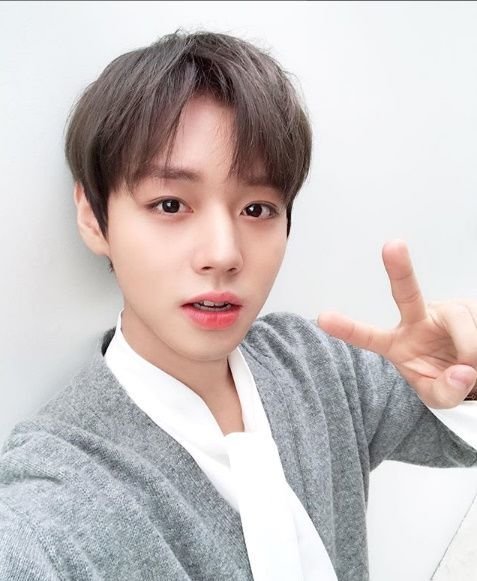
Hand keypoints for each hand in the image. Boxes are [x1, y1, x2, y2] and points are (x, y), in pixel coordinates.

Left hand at [317, 240, 476, 408]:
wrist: (471, 369)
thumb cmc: (445, 379)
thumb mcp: (438, 397)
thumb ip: (444, 392)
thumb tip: (463, 372)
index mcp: (398, 344)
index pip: (369, 337)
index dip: (347, 329)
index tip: (323, 318)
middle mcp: (418, 320)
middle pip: (406, 293)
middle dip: (400, 270)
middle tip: (392, 246)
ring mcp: (446, 312)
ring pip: (458, 319)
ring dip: (470, 348)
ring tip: (472, 369)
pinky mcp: (470, 308)